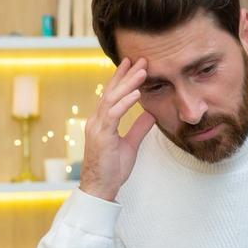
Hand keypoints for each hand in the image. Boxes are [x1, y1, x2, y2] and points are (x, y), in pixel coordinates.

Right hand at [79, 57, 155, 201]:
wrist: (101, 188)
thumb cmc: (112, 169)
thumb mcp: (131, 144)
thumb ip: (139, 128)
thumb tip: (150, 114)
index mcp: (102, 121)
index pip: (112, 95)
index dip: (122, 78)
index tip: (132, 63)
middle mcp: (97, 121)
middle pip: (112, 92)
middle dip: (126, 74)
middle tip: (139, 59)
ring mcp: (97, 127)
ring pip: (112, 99)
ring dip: (128, 84)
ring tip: (142, 70)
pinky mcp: (102, 136)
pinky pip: (113, 115)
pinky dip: (125, 103)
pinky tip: (136, 93)